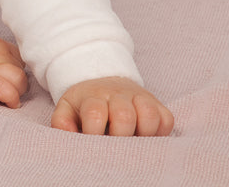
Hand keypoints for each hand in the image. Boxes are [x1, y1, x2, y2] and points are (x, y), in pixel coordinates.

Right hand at [0, 33, 27, 108]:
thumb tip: (11, 69)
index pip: (20, 57)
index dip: (16, 70)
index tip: (8, 80)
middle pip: (21, 69)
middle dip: (18, 83)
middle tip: (7, 91)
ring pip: (19, 78)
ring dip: (17, 91)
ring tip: (8, 99)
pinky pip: (6, 89)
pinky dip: (12, 97)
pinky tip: (9, 103)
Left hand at [51, 76, 173, 135]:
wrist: (104, 80)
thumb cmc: (85, 103)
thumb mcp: (67, 108)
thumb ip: (62, 121)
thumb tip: (68, 134)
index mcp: (94, 97)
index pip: (95, 113)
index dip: (94, 133)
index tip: (93, 144)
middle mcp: (118, 95)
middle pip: (124, 115)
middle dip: (120, 136)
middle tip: (114, 148)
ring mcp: (140, 98)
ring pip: (149, 115)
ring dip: (143, 133)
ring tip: (132, 143)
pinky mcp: (157, 104)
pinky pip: (166, 119)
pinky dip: (160, 131)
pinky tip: (147, 137)